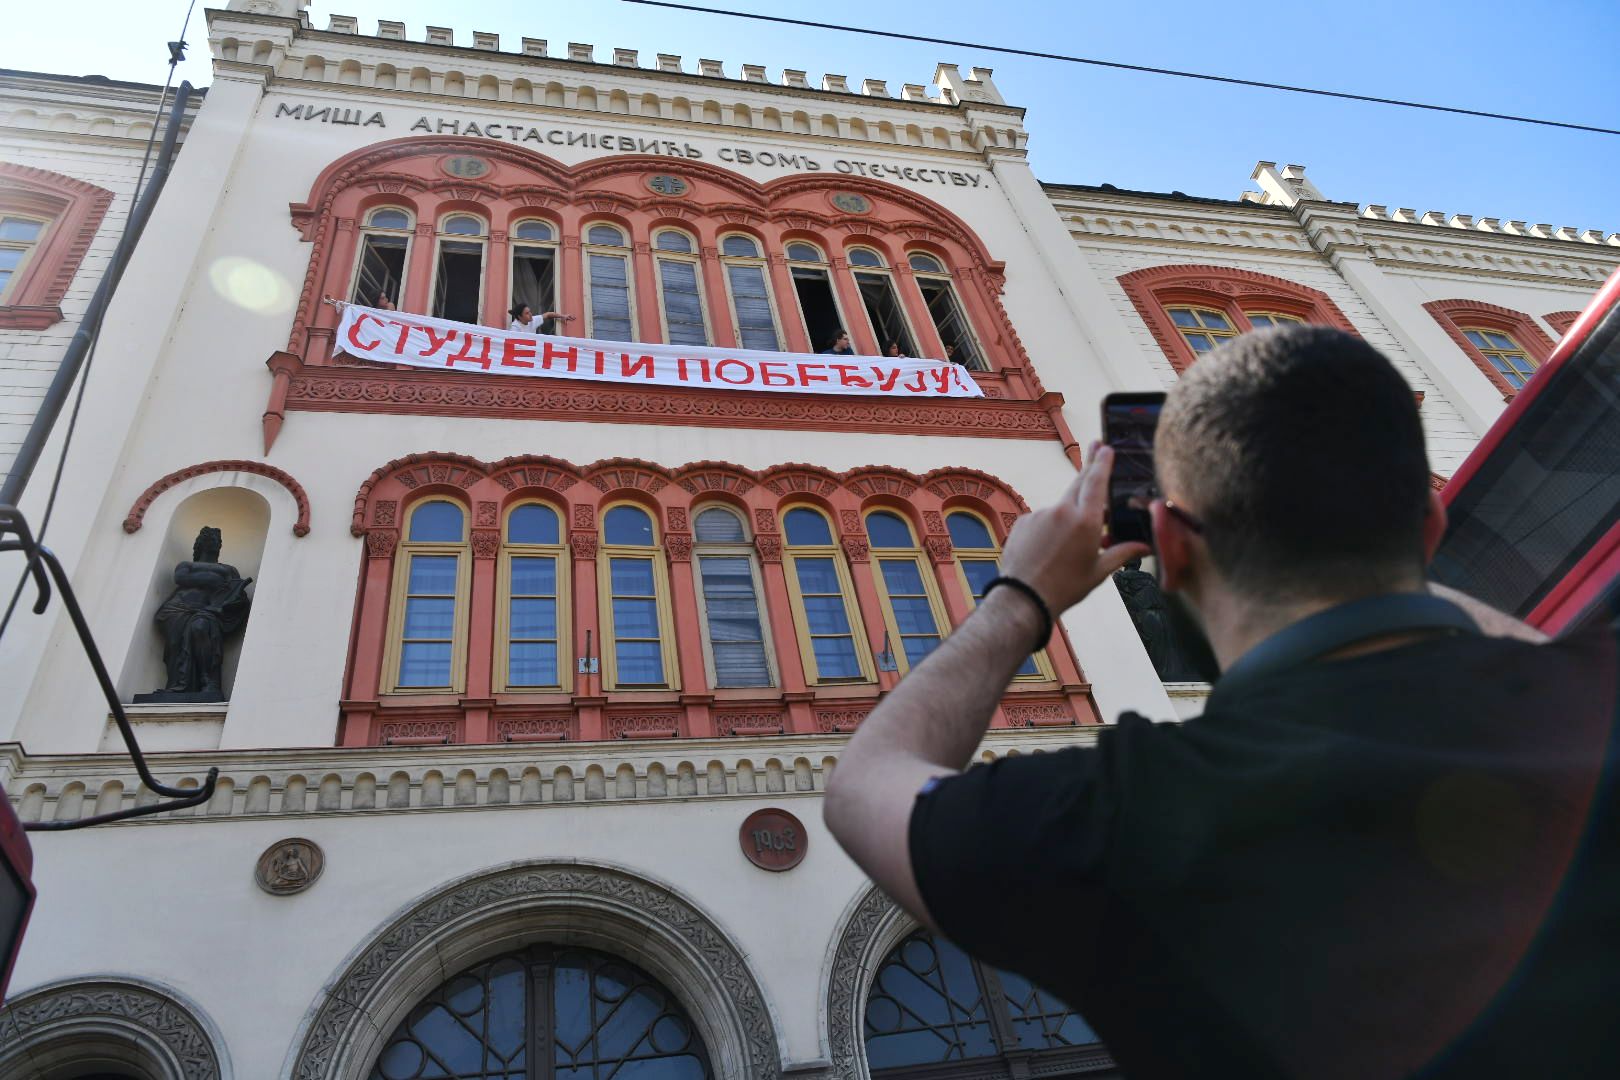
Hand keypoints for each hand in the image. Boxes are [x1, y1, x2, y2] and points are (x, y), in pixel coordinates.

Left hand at [999, 442, 1151, 613]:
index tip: (1106, 448)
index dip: (1102, 463)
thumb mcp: (1098, 572)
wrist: (1023, 598)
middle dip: (1089, 464)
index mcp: (1085, 521)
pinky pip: (1042, 519)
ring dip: (1068, 514)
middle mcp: (1062, 511)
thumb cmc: (1065, 587)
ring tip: (1067, 545)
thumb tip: (1145, 547)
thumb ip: (1122, 553)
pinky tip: (1048, 549)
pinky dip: (1048, 527)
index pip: (1096, 482)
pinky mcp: (1023, 521)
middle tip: (1096, 445)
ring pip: (1060, 507)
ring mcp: (1039, 514)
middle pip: (1078, 482)